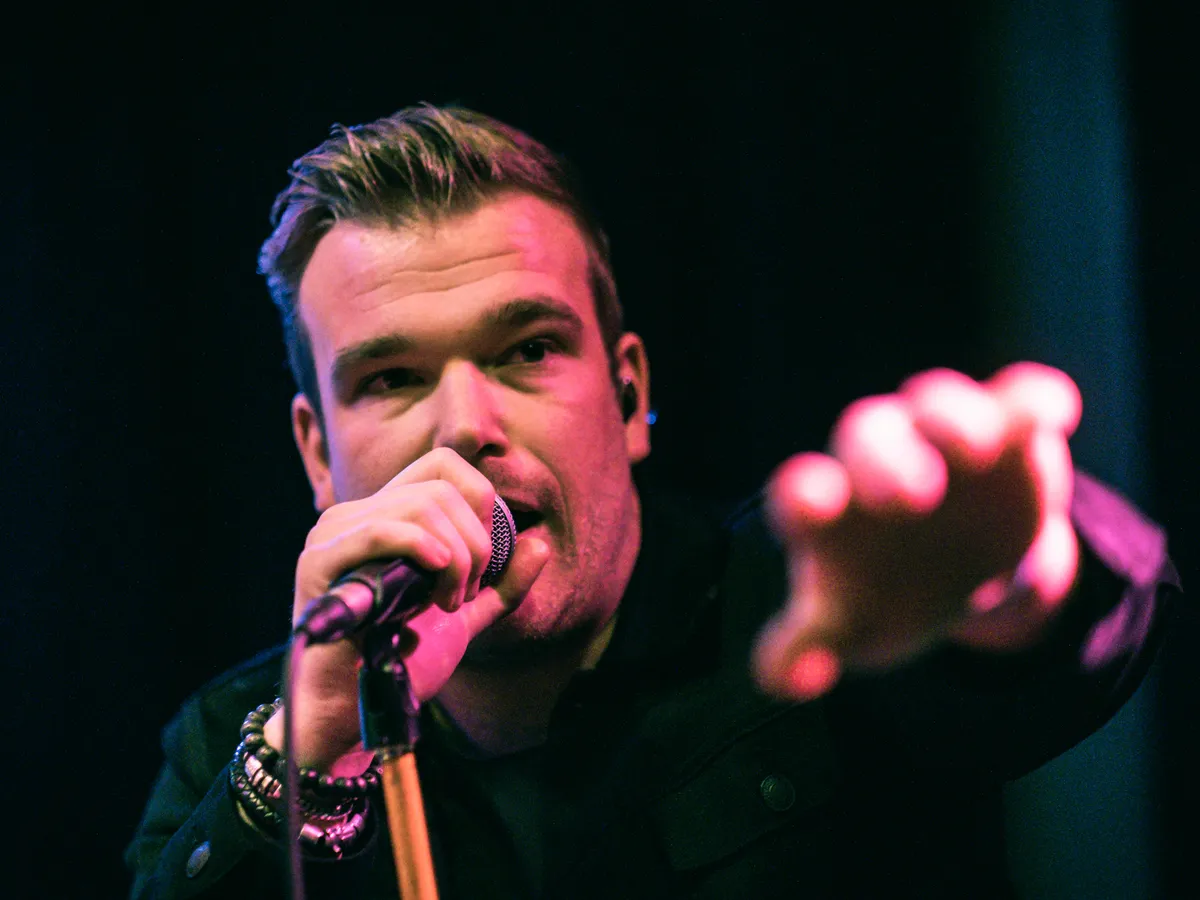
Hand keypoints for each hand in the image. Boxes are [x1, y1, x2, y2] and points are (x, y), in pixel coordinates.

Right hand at [265, 447, 547, 769]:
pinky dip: (422, 548)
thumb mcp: (465, 617)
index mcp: (386, 517)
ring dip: (455, 557)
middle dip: (476, 542)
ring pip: (422, 505)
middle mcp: (356, 515)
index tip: (484, 559)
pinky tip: (436, 580)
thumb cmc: (401, 662)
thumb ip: (502, 584)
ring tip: (447, 603)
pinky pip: (380, 529)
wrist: (355, 711)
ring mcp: (334, 534)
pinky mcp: (319, 561)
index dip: (479, 499)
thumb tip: (540, 543)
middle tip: (465, 594)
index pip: (442, 465)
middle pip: (442, 488)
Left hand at [753, 363, 1081, 699]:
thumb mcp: (849, 624)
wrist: (962, 567)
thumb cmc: (887, 591)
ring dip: (953, 419)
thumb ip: (804, 648)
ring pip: (938, 404)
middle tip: (908, 496)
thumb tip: (783, 683)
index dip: (804, 495)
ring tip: (973, 446)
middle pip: (868, 434)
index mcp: (830, 507)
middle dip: (885, 460)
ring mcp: (939, 436)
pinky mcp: (1007, 431)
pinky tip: (1053, 410)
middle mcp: (876, 456)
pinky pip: (1020, 400)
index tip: (811, 505)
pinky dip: (1036, 399)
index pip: (802, 491)